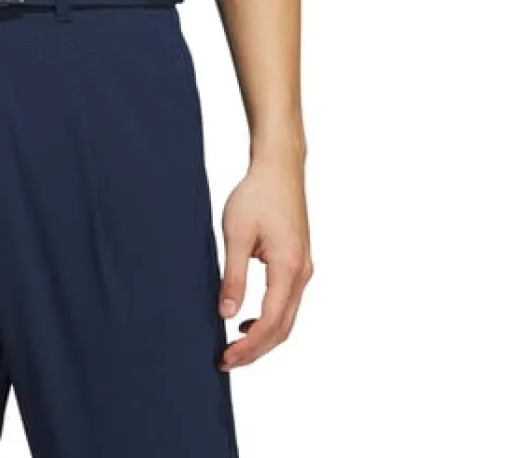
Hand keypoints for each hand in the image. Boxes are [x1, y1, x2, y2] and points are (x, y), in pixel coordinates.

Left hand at [217, 154, 312, 368]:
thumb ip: (233, 276)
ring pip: (287, 318)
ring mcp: (304, 269)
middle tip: (226, 360)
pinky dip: (270, 319)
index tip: (225, 358)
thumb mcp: (236, 234)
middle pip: (283, 328)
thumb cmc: (256, 195)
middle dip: (255, 350)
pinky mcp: (299, 262)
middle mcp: (302, 274)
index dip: (248, 346)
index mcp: (288, 269)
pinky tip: (247, 319)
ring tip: (234, 346)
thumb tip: (226, 314)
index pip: (271, 323)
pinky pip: (287, 303)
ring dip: (263, 337)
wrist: (279, 168)